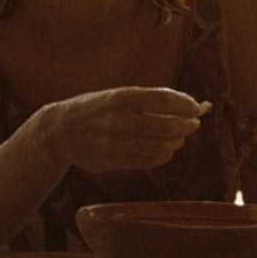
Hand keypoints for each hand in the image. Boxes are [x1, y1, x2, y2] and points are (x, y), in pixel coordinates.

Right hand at [29, 86, 207, 174]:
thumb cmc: (96, 108)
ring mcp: (111, 143)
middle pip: (165, 127)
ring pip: (158, 147)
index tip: (198, 107)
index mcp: (120, 97)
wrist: (58, 130)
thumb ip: (150, 100)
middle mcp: (116, 120)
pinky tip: (166, 151)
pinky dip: (162, 157)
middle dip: (186, 126)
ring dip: (176, 143)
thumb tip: (190, 105)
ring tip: (180, 138)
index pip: (163, 99)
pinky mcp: (108, 162)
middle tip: (194, 124)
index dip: (186, 105)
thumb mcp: (118, 95)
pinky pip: (145, 162)